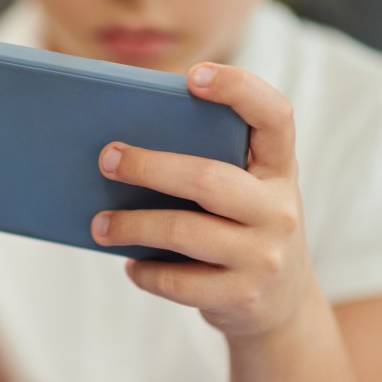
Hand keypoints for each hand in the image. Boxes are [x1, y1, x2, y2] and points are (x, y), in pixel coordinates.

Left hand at [90, 63, 314, 339]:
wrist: (283, 305)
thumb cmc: (243, 229)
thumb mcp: (246, 192)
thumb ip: (208, 164)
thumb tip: (122, 150)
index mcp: (279, 168)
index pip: (274, 116)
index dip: (239, 90)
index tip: (192, 76)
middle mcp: (280, 209)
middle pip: (207, 179)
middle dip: (148, 167)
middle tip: (106, 160)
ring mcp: (264, 256)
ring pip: (184, 232)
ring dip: (132, 226)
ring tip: (99, 224)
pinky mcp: (243, 297)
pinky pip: (178, 281)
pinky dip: (145, 272)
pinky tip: (131, 264)